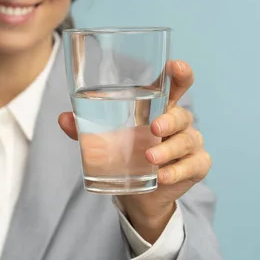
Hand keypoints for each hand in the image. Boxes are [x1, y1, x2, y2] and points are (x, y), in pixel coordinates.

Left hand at [58, 61, 210, 243]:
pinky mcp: (196, 166)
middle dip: (170, 119)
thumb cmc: (127, 154)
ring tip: (150, 158)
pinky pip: (193, 165)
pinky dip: (177, 171)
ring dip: (169, 149)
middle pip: (182, 114)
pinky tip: (162, 176)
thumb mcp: (106, 139)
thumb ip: (85, 128)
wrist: (139, 193)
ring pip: (187, 141)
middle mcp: (179, 123)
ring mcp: (190, 144)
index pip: (177, 85)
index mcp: (161, 108)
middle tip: (153, 128)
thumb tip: (63, 118)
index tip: (176, 66)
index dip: (180, 74)